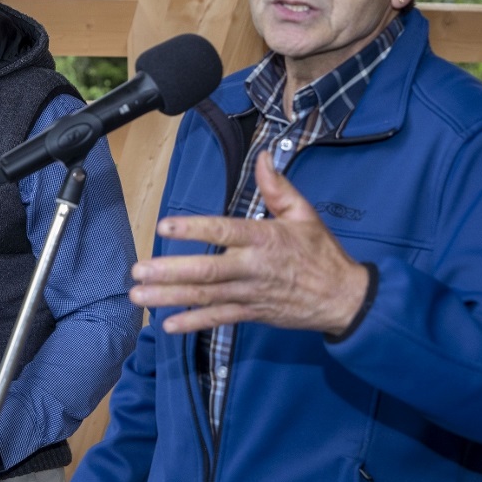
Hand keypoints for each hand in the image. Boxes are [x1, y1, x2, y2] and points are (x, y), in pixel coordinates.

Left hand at [131, 152, 368, 335]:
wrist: (343, 298)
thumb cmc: (321, 253)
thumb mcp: (304, 214)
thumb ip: (278, 187)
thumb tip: (264, 156)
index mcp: (263, 239)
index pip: (223, 232)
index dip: (193, 229)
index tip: (164, 227)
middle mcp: (252, 268)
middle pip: (206, 270)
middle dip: (169, 271)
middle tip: (138, 270)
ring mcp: (249, 294)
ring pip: (205, 297)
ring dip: (170, 297)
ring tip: (138, 295)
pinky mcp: (251, 313)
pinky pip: (217, 320)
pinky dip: (192, 324)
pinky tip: (167, 325)